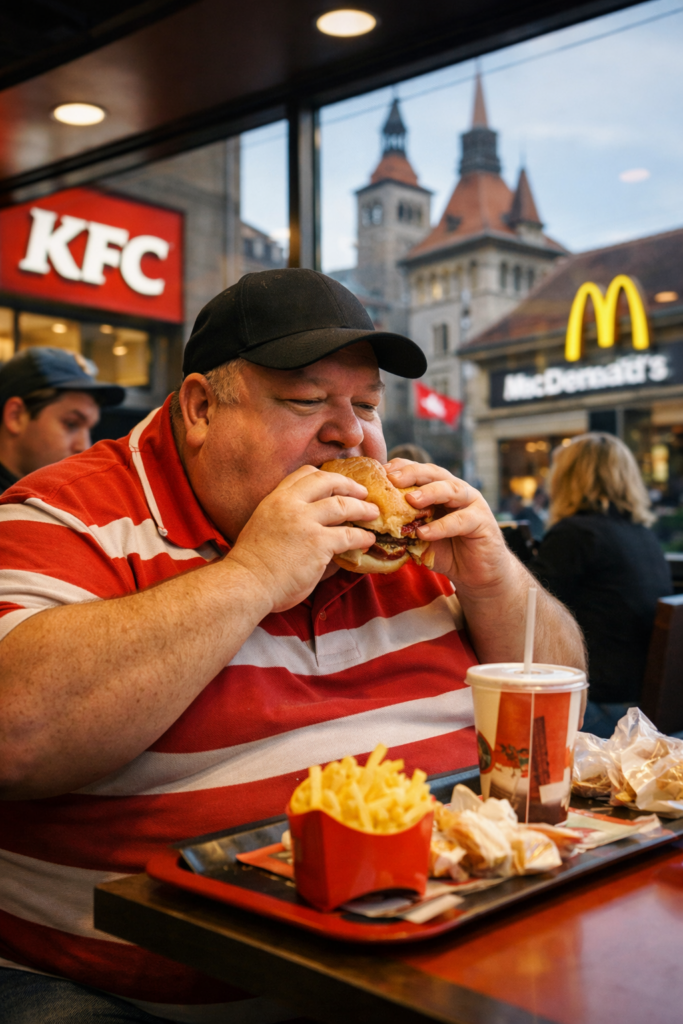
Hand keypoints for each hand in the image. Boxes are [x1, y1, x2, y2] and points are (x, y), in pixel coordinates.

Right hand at [227, 465, 377, 612]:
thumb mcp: (265, 527)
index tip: (337, 483)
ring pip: (343, 504)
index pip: (304, 474)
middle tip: (362, 492)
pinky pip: (349, 535)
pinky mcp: (318, 543)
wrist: (246, 583)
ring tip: (373, 513)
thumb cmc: (253, 565)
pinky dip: (362, 536)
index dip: (325, 476)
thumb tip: (314, 525)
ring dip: (362, 508)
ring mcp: (305, 522)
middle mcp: (290, 504)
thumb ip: (288, 520)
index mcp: (275, 499)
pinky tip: (368, 539)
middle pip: (327, 481)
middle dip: (349, 484)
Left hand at [385, 460, 515, 596]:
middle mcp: (456, 490)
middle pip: (433, 473)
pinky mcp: (482, 521)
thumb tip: (373, 526)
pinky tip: (424, 533)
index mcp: (438, 489)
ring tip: (410, 500)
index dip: (400, 468)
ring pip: (450, 489)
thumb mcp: (420, 537)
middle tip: (392, 478)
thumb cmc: (446, 551)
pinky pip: (460, 520)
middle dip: (412, 473)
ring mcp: (471, 503)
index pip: (419, 471)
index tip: (380, 471)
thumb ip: (403, 528)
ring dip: (429, 492)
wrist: (477, 573)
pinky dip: (441, 526)